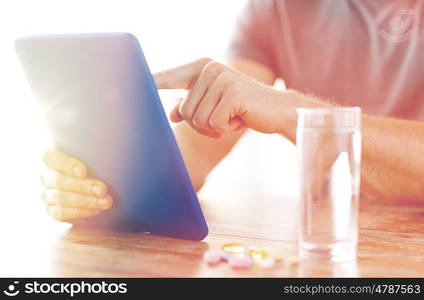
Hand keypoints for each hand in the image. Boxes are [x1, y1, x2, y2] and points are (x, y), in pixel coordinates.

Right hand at [41, 149, 112, 221]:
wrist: (96, 192)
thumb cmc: (96, 169)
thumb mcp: (95, 160)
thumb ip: (96, 157)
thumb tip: (112, 154)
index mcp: (53, 159)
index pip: (52, 158)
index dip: (67, 165)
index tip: (84, 172)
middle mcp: (47, 176)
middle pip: (59, 180)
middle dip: (83, 186)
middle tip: (102, 189)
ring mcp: (47, 194)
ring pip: (61, 198)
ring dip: (86, 201)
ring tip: (105, 201)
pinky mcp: (52, 211)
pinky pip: (62, 213)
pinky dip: (82, 211)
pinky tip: (97, 209)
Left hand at [154, 58, 286, 137]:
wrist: (277, 111)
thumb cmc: (241, 109)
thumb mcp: (213, 107)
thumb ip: (191, 105)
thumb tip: (172, 112)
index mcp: (202, 67)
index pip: (170, 76)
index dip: (152, 82)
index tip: (135, 83)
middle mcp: (209, 68)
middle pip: (184, 111)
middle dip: (201, 124)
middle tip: (223, 119)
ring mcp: (221, 78)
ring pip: (197, 119)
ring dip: (214, 127)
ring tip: (232, 117)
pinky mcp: (232, 92)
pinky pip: (213, 123)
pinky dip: (226, 128)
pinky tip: (240, 118)